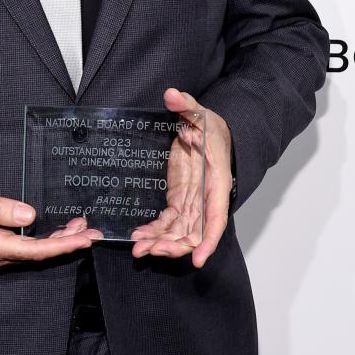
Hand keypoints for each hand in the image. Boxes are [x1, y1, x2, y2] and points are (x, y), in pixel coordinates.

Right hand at [0, 183, 103, 270]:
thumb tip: (28, 215)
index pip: (34, 250)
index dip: (62, 245)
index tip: (85, 239)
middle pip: (38, 254)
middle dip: (67, 243)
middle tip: (91, 231)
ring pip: (32, 252)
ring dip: (57, 241)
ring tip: (79, 227)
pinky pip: (24, 248)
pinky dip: (42, 240)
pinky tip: (53, 231)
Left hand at [129, 86, 232, 268]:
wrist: (205, 129)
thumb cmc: (209, 125)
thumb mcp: (199, 112)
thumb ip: (186, 105)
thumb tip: (172, 95)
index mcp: (216, 181)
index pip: (216, 217)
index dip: (208, 241)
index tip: (198, 260)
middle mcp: (206, 197)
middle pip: (194, 231)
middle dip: (175, 245)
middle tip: (151, 251)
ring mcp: (192, 201)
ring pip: (180, 231)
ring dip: (162, 243)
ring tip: (139, 250)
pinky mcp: (179, 199)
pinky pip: (168, 222)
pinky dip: (155, 232)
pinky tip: (139, 237)